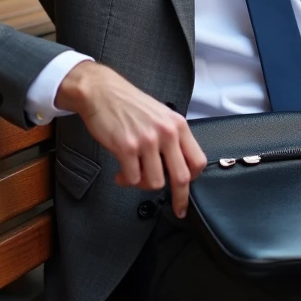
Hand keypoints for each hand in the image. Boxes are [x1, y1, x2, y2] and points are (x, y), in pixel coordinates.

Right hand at [57, 61, 205, 218]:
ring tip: (134, 175)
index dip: (194, 180)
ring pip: (156, 182)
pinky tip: (121, 172)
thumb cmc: (130, 105)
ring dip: (144, 184)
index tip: (188, 191)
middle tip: (176, 208)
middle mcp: (166, 133)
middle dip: (180, 198)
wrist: (102, 92)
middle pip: (182, 177)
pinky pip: (133, 178)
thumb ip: (173, 138)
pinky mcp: (126, 147)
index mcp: (178, 125)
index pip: (197, 160)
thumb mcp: (161, 116)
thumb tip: (179, 166)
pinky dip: (126, 180)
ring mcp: (147, 141)